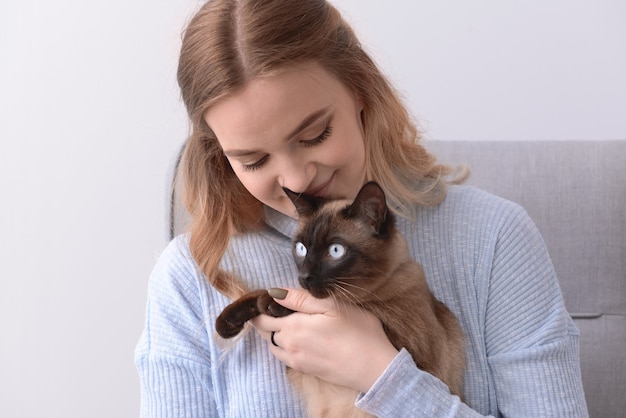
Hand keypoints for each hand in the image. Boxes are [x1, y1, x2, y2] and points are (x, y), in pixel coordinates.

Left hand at [250, 287, 398, 392]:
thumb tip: (274, 292)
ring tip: (288, 322)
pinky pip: (283, 357)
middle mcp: (288, 344)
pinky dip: (283, 346)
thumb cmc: (358, 332)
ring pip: (272, 344)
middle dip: (265, 318)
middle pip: (264, 330)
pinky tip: (297, 339)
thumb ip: (300, 299)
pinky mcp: (304, 369)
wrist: (374, 367)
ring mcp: (295, 360)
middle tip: (278, 307)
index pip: (261, 316)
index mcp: (292, 326)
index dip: (262, 306)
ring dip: (273, 333)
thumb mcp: (332, 306)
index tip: (269, 298)